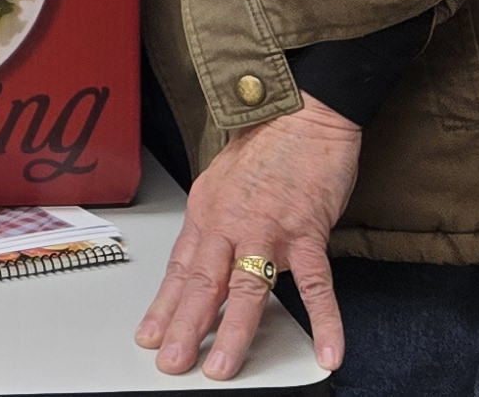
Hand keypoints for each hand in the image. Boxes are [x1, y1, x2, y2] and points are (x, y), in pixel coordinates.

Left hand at [140, 101, 357, 380]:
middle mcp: (231, 222)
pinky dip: (324, 321)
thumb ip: (216, 225)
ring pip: (247, 290)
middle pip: (203, 284)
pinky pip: (317, 285)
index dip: (164, 306)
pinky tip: (327, 351)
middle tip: (172, 362)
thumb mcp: (222, 182)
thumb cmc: (267, 145)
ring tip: (222, 367)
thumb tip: (208, 263)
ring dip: (234, 333)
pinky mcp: (307, 232)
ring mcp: (268, 229)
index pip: (180, 269)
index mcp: (207, 212)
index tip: (151, 335)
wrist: (303, 112)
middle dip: (185, 328)